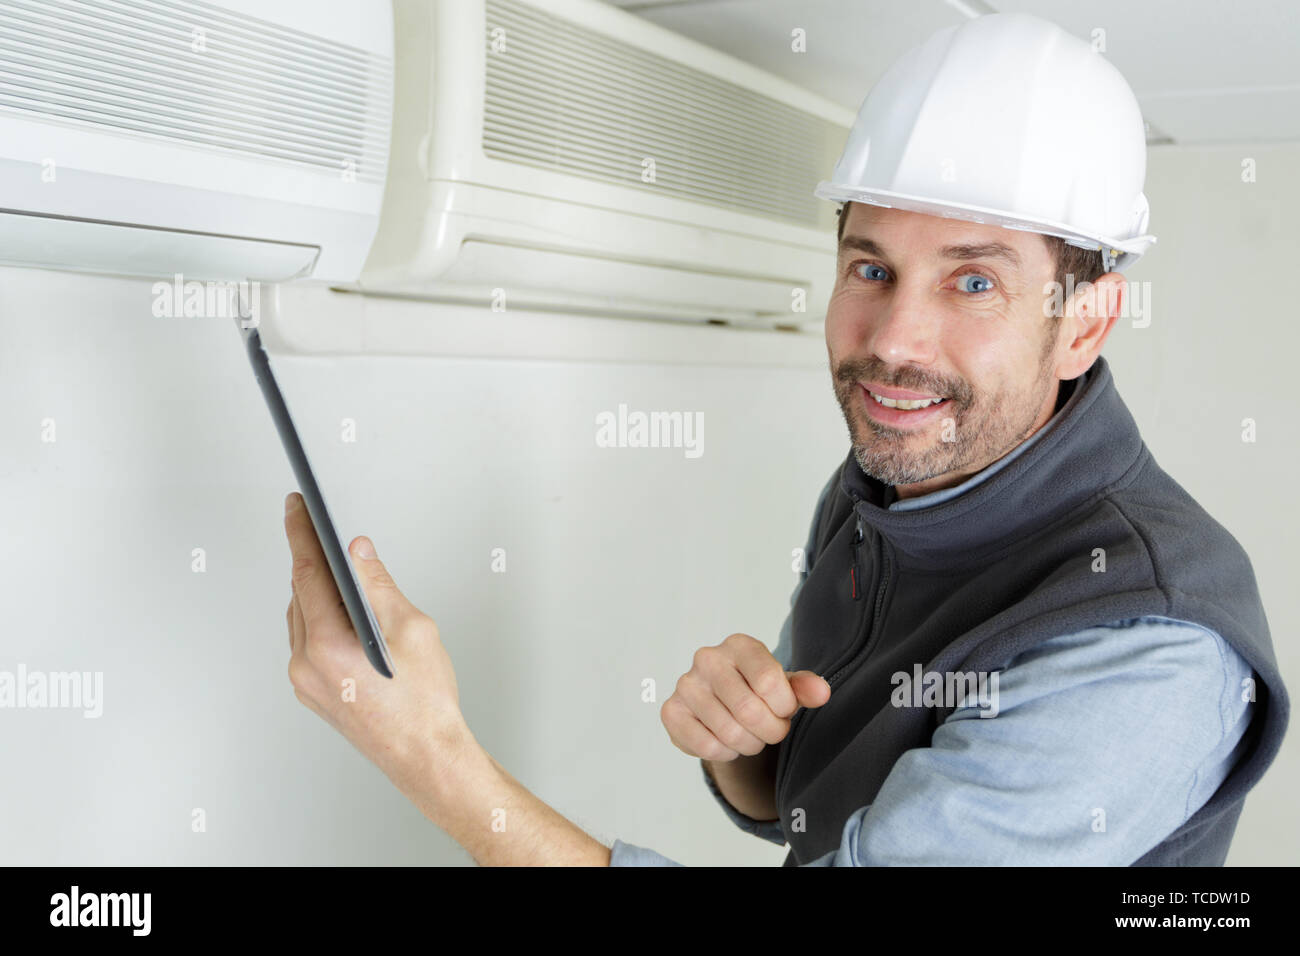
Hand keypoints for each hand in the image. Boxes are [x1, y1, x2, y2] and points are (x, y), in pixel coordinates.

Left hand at [283, 491, 465, 799]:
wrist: (425, 755)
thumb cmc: (425, 703)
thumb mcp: (411, 628)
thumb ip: (379, 585)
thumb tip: (358, 553)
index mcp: (328, 646)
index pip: (307, 574)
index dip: (301, 534)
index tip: (296, 507)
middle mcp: (307, 665)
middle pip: (301, 594)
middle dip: (314, 561)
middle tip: (323, 530)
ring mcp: (306, 682)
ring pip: (302, 618)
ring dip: (317, 591)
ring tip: (338, 569)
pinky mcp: (312, 692)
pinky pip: (307, 642)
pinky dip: (320, 618)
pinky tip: (342, 609)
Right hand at [660, 633, 830, 760]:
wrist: (723, 703)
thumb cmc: (759, 690)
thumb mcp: (785, 686)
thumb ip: (805, 687)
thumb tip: (821, 692)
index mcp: (740, 645)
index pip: (770, 683)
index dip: (784, 708)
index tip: (783, 710)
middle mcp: (708, 658)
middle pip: (750, 711)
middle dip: (769, 731)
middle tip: (770, 730)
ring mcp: (686, 684)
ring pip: (730, 733)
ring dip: (749, 744)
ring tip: (750, 735)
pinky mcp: (671, 711)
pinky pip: (707, 746)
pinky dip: (725, 753)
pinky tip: (727, 741)